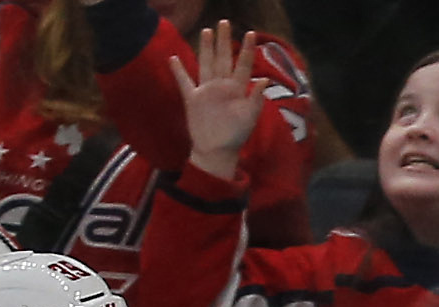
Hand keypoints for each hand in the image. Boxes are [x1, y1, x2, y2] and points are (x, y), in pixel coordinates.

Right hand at [172, 19, 266, 180]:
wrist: (217, 152)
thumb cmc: (236, 136)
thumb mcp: (249, 118)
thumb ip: (256, 98)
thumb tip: (264, 80)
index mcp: (237, 90)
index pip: (242, 65)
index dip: (246, 49)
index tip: (249, 33)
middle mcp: (222, 86)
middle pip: (223, 58)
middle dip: (223, 40)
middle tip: (223, 22)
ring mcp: (206, 91)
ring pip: (206, 64)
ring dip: (205, 48)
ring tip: (206, 31)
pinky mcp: (193, 99)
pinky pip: (184, 82)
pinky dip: (178, 71)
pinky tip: (173, 58)